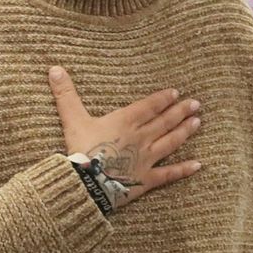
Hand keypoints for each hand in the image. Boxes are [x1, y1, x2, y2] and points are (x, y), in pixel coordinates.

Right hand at [48, 65, 201, 207]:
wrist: (87, 183)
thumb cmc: (80, 149)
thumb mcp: (71, 118)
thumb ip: (65, 94)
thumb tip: (54, 68)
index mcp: (125, 121)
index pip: (148, 107)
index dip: (162, 99)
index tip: (176, 92)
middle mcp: (140, 138)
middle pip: (164, 122)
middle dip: (180, 111)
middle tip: (196, 104)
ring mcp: (146, 159)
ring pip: (170, 142)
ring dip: (185, 132)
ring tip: (198, 123)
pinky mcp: (146, 179)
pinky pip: (169, 174)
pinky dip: (184, 169)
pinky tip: (198, 165)